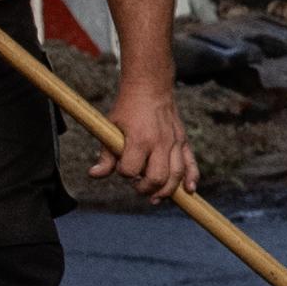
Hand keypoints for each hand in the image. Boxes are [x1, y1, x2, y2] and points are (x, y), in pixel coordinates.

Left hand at [100, 69, 199, 204]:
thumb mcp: (111, 128)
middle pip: (157, 178)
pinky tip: (189, 190)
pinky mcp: (183, 141)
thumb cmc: (128, 109)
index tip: (121, 168)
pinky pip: (191, 164)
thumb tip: (94, 174)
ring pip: (176, 175)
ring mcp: (174, 142)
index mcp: (139, 139)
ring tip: (156, 197)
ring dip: (166, 190)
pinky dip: (192, 178)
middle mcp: (159, 142)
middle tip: (137, 186)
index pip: (131, 170)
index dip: (124, 173)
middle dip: (145, 188)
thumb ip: (105, 155)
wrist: (150, 88)